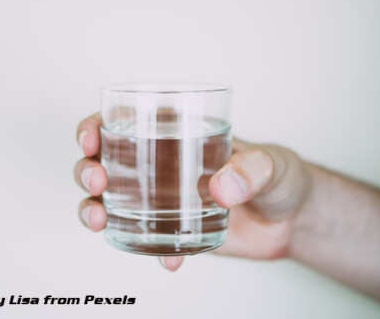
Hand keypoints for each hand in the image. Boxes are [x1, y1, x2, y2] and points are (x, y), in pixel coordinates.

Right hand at [74, 113, 312, 270]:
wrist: (292, 220)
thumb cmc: (280, 176)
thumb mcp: (270, 164)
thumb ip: (251, 169)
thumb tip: (222, 186)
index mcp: (178, 134)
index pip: (125, 120)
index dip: (96, 126)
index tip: (91, 139)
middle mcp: (162, 164)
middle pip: (105, 160)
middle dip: (87, 168)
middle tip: (97, 180)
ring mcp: (164, 199)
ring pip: (111, 200)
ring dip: (93, 208)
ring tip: (99, 220)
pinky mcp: (174, 229)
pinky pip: (146, 238)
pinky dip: (147, 250)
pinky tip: (166, 259)